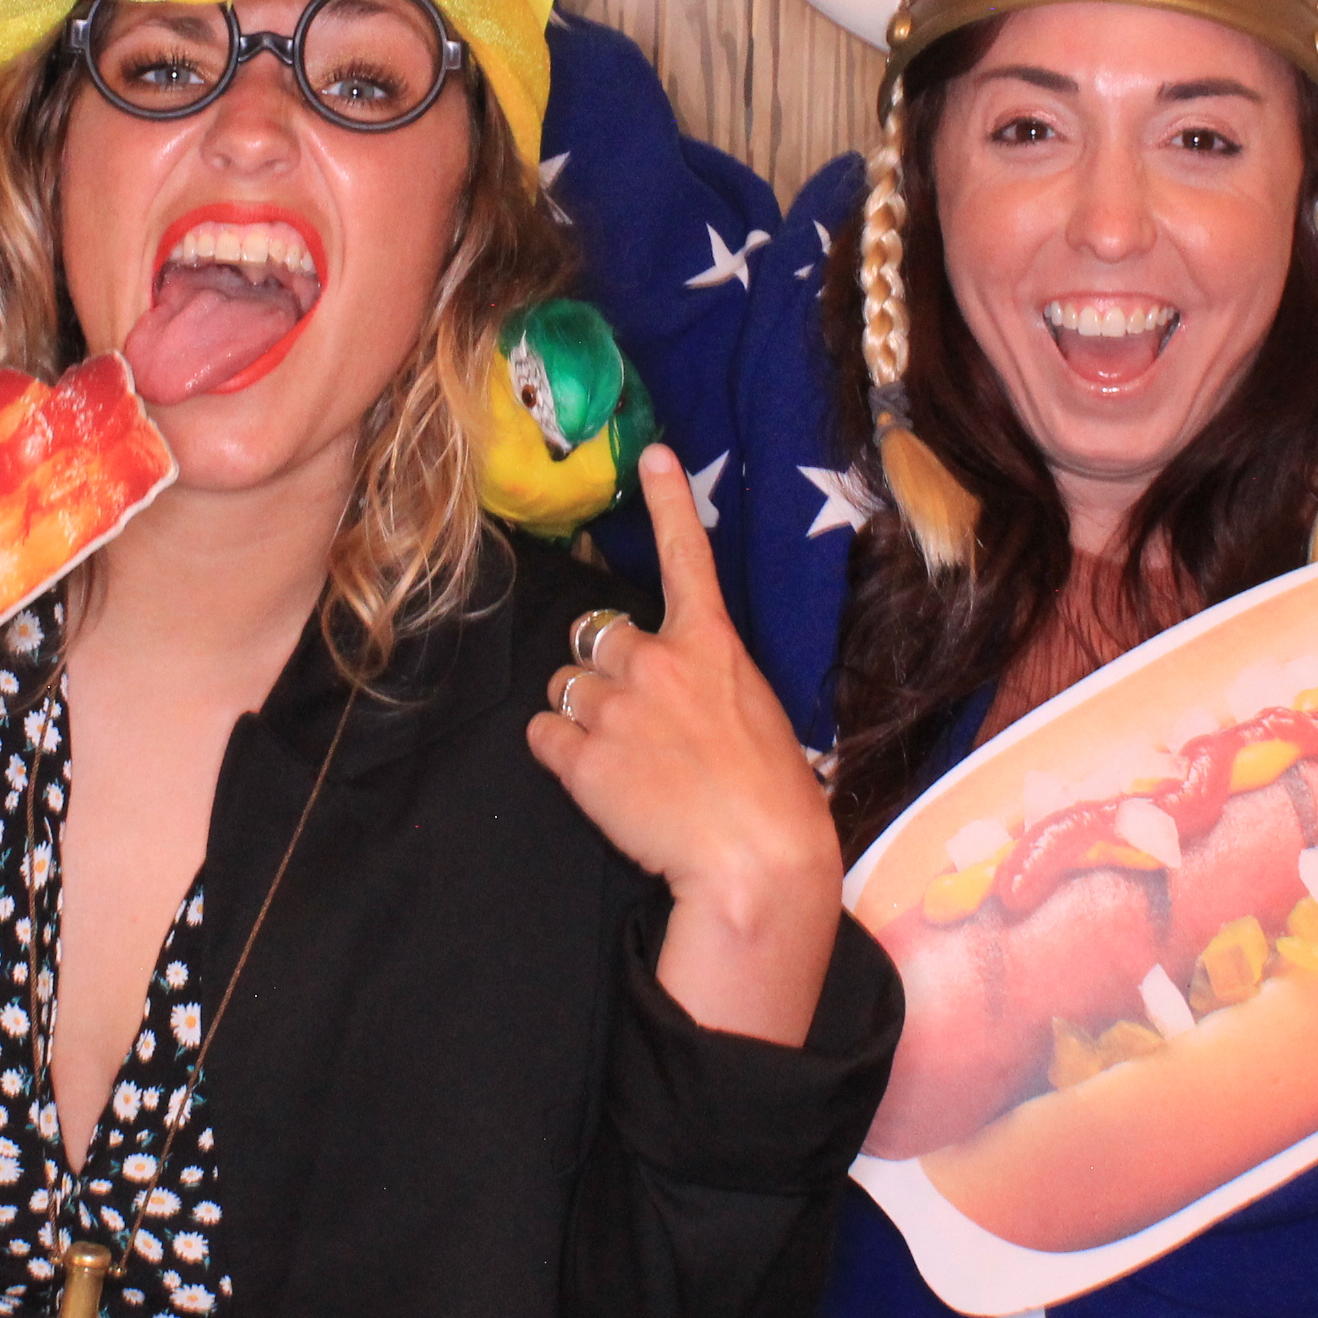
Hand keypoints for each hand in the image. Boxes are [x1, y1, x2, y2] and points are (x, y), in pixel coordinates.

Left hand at [529, 446, 844, 1043]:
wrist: (754, 862)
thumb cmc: (773, 799)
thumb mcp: (756, 716)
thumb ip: (711, 683)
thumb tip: (683, 687)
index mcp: (712, 646)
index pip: (687, 558)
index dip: (668, 503)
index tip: (652, 455)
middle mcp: (657, 661)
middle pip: (597, 635)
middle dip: (605, 668)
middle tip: (634, 716)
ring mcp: (615, 706)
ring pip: (566, 687)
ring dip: (582, 714)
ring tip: (624, 761)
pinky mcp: (581, 756)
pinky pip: (544, 734)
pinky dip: (560, 754)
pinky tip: (599, 783)